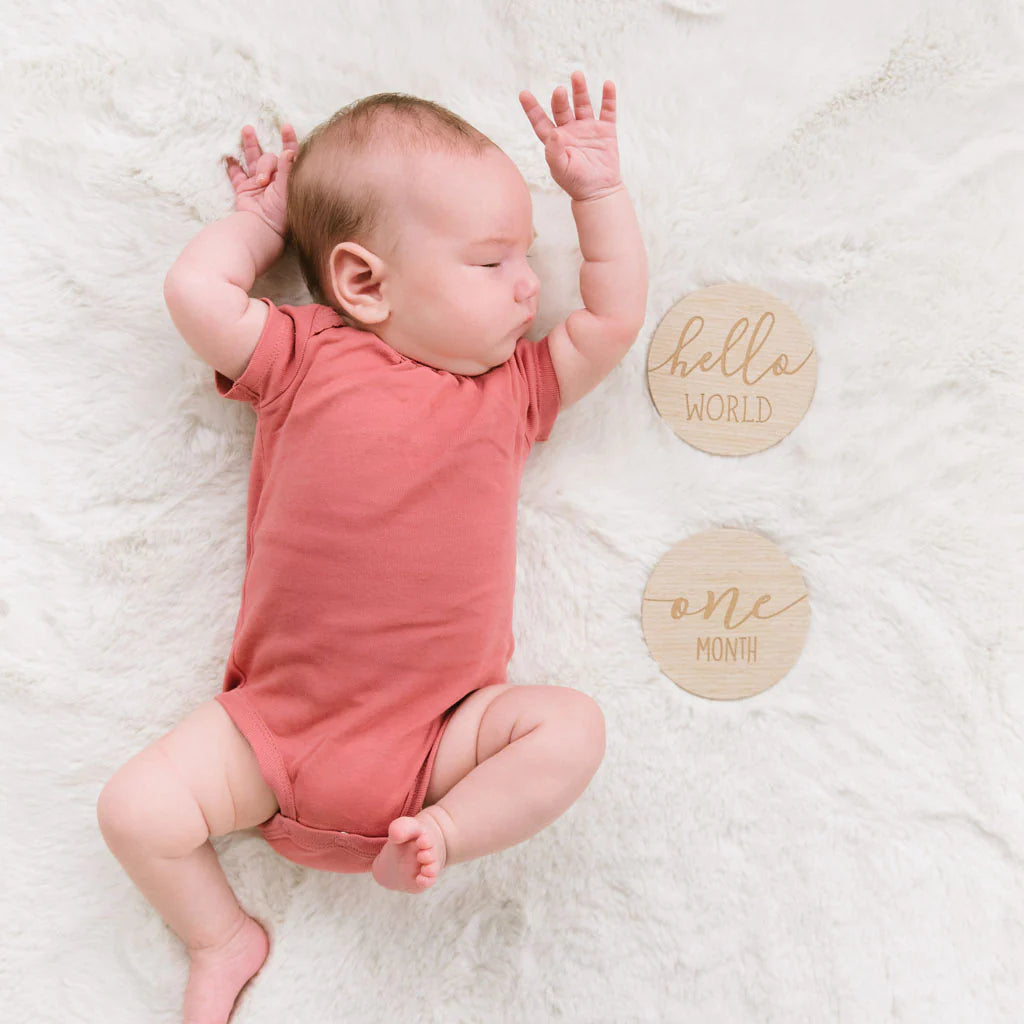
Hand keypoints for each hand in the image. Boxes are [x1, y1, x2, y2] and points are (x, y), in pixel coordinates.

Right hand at [222, 123, 299, 237]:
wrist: (261, 228)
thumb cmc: (280, 213)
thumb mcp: (288, 190)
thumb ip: (288, 170)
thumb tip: (289, 151)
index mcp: (287, 179)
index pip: (289, 155)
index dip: (288, 140)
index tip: (286, 126)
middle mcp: (273, 180)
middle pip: (269, 158)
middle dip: (266, 163)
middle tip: (263, 178)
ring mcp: (257, 184)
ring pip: (253, 159)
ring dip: (250, 144)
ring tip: (247, 129)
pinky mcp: (244, 189)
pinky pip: (236, 174)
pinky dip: (232, 165)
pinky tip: (228, 155)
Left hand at [519, 71, 622, 202]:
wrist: (599, 191)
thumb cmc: (576, 183)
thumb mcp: (560, 170)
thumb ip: (554, 152)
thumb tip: (554, 133)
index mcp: (555, 140)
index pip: (540, 121)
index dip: (532, 108)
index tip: (523, 94)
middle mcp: (570, 130)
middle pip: (562, 109)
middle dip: (560, 99)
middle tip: (559, 91)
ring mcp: (588, 128)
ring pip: (583, 104)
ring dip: (580, 90)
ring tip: (576, 75)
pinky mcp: (606, 130)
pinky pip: (607, 110)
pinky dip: (608, 97)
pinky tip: (608, 84)